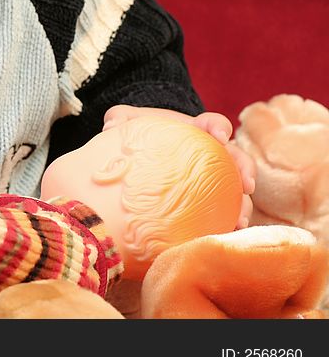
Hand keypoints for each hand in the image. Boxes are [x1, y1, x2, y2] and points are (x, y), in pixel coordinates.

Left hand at [102, 105, 254, 228]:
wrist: (142, 150)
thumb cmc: (139, 133)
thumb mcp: (128, 122)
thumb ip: (120, 119)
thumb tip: (111, 127)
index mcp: (196, 130)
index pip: (214, 124)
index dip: (219, 128)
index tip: (219, 135)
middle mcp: (212, 154)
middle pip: (237, 159)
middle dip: (245, 170)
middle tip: (246, 185)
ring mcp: (214, 177)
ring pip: (237, 190)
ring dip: (243, 205)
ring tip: (240, 222)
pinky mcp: (209, 199)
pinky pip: (222, 212)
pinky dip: (224, 223)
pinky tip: (221, 237)